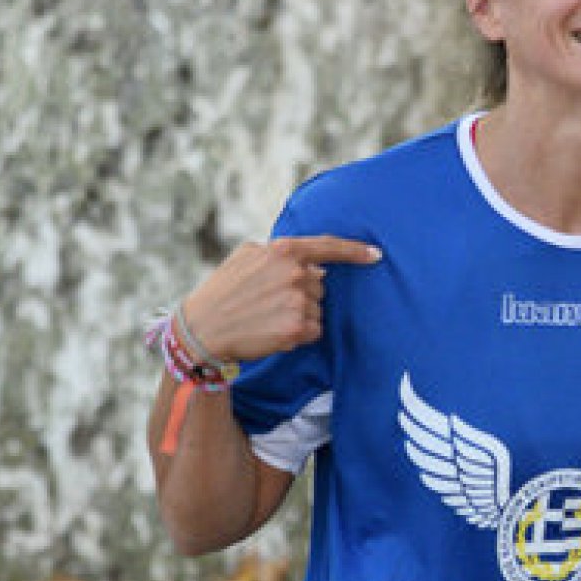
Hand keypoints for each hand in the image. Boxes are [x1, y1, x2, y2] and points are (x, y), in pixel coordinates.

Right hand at [181, 234, 381, 362]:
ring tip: (267, 316)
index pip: (328, 247)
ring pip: (317, 309)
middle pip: (320, 285)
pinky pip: (314, 330)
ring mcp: (298, 301)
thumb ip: (280, 252)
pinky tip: (273, 331)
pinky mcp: (298, 329)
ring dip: (300, 315)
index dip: (356, 251)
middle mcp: (295, 273)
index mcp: (283, 250)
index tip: (376, 254)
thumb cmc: (223, 291)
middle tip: (268, 301)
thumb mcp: (246, 256)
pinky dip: (299, 333)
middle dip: (302, 293)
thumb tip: (313, 264)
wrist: (203, 329)